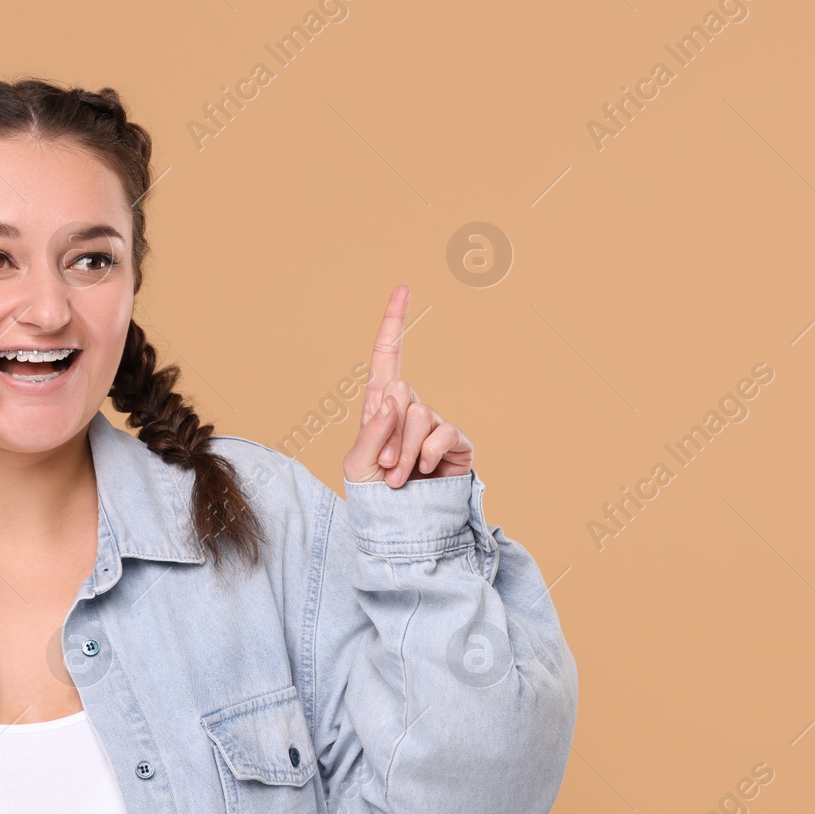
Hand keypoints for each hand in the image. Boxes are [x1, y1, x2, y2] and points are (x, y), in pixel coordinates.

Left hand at [343, 284, 473, 487]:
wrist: (400, 524)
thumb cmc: (374, 493)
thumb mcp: (357, 463)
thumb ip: (371, 431)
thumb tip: (394, 394)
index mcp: (380, 405)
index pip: (387, 357)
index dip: (394, 323)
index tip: (404, 289)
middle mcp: (409, 408)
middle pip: (401, 395)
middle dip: (388, 436)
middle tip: (385, 466)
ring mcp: (434, 424)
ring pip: (420, 416)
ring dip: (405, 452)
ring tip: (399, 477)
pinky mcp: (456, 443)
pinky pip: (444, 433)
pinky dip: (429, 453)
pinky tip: (424, 471)